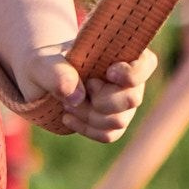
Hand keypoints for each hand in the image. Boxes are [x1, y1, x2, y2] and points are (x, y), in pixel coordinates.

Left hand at [23, 48, 155, 142]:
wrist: (41, 81)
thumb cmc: (46, 65)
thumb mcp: (41, 63)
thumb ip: (55, 72)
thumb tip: (76, 95)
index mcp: (121, 53)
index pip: (147, 63)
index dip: (133, 73)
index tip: (109, 72)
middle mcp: (129, 79)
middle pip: (132, 99)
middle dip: (101, 100)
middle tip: (81, 89)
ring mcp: (124, 102)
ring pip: (119, 121)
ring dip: (88, 115)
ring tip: (67, 103)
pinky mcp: (114, 121)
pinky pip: (109, 135)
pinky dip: (86, 129)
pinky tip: (67, 117)